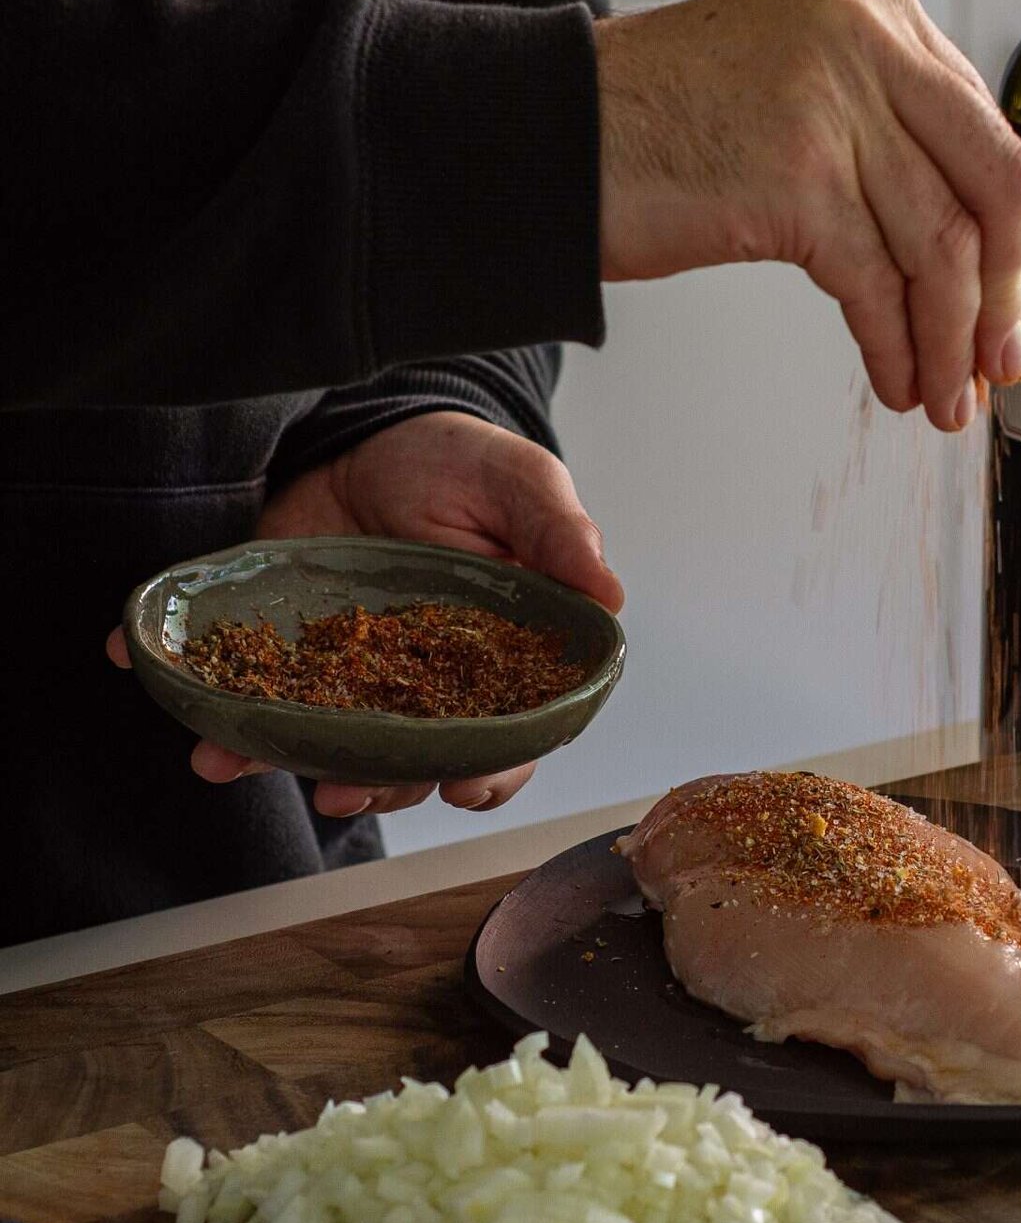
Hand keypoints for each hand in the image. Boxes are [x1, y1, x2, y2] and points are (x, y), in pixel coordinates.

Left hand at [107, 412, 622, 823]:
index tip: (465, 783)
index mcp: (502, 656)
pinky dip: (233, 734)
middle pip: (420, 760)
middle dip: (385, 784)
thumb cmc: (458, 462)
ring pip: (341, 751)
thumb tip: (609, 594)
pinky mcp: (296, 662)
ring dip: (303, 772)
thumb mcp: (517, 482)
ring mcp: (359, 679)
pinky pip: (267, 712)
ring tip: (269, 770)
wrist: (363, 436)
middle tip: (349, 787)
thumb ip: (559, 535)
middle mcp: (432, 684)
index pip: (512, 734)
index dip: (494, 769)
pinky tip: (209, 743)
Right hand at [596, 0, 1020, 431]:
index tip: (1020, 307)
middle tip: (1004, 363)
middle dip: (1006, 291)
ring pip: (941, 245)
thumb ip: (884, 133)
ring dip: (949, 340)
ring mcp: (834, 99)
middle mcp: (869, 32)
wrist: (539, 133)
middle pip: (996, 182)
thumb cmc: (655, 125)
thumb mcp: (796, 90)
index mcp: (878, 0)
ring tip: (946, 398)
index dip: (1015, 237)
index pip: (987, 130)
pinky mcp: (794, 174)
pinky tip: (897, 384)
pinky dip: (895, 346)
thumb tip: (977, 249)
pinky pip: (876, 283)